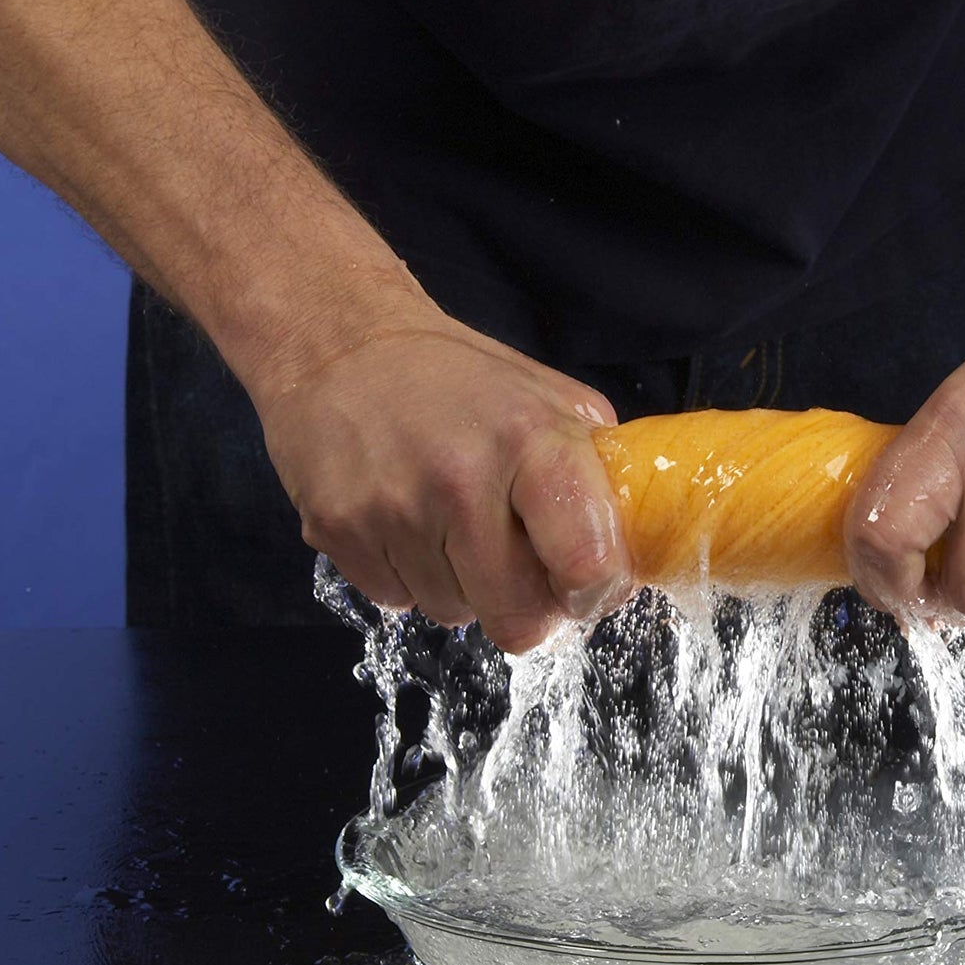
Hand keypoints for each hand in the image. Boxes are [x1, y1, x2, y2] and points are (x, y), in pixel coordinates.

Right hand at [248, 303, 631, 650]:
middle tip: (520, 570)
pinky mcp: (336, 531)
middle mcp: (461, 480)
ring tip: (448, 523)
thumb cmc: (455, 377)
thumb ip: (593, 472)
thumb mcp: (547, 399)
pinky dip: (408, 576)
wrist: (337, 345)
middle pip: (518, 619)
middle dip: (527, 608)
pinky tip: (404, 522)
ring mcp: (392, 510)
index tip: (587, 587)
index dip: (594, 594)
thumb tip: (628, 553)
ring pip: (453, 614)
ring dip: (461, 586)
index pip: (586, 564)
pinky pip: (395, 601)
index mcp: (531, 440)